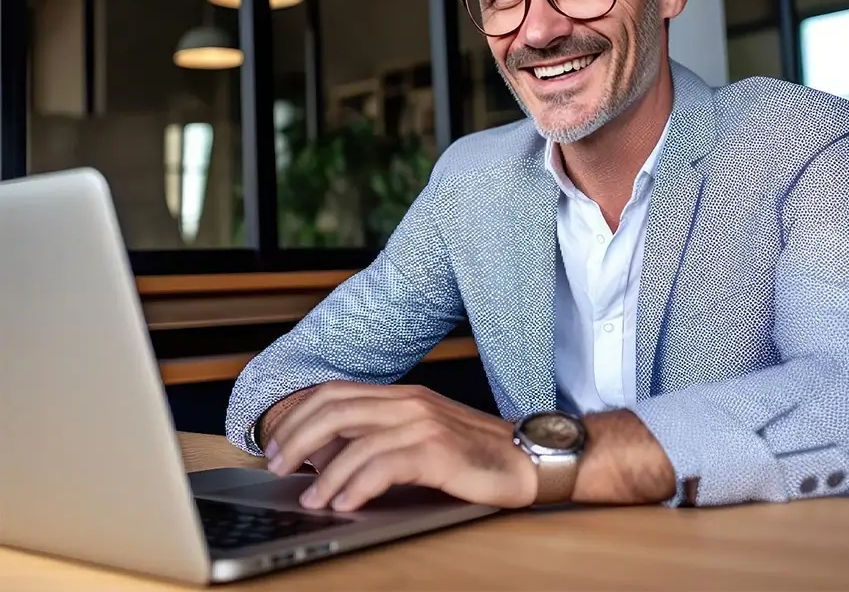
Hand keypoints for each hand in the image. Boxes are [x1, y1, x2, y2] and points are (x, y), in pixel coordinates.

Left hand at [263, 382, 537, 511]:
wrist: (527, 456)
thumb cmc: (474, 453)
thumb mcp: (422, 437)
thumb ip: (380, 439)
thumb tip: (327, 457)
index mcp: (402, 396)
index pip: (335, 392)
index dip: (298, 415)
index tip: (274, 443)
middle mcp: (409, 403)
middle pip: (335, 409)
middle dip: (297, 437)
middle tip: (276, 465)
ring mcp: (424, 424)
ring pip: (356, 440)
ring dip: (324, 472)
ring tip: (310, 497)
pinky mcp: (439, 451)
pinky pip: (385, 465)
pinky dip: (357, 484)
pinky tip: (345, 502)